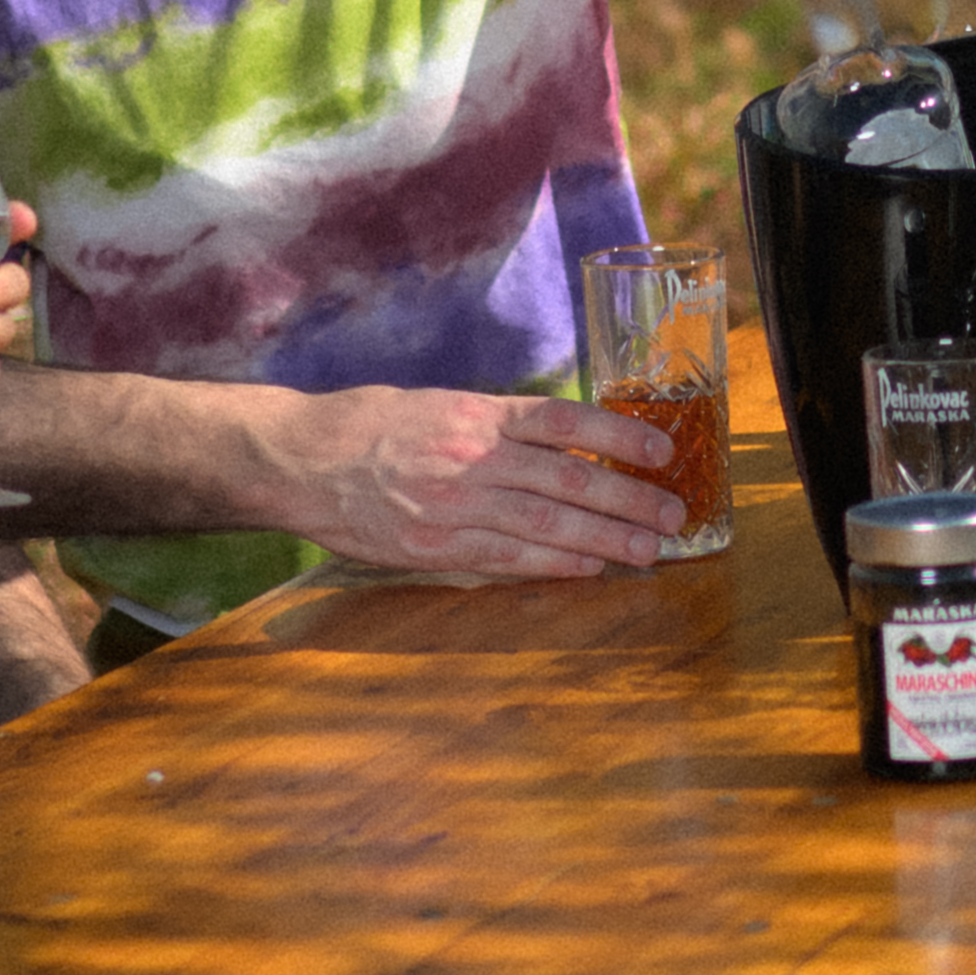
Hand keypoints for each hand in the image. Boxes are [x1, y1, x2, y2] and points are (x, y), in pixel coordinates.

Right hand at [273, 384, 708, 579]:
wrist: (301, 460)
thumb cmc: (372, 426)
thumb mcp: (440, 406)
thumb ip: (497, 426)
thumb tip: (563, 444)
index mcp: (477, 413)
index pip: (564, 421)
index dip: (619, 436)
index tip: (662, 450)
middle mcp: (472, 456)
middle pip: (568, 478)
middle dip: (629, 500)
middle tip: (674, 515)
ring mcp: (454, 505)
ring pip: (546, 523)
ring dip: (605, 539)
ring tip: (649, 549)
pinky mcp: (435, 547)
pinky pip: (507, 558)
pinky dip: (553, 564)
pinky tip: (589, 568)